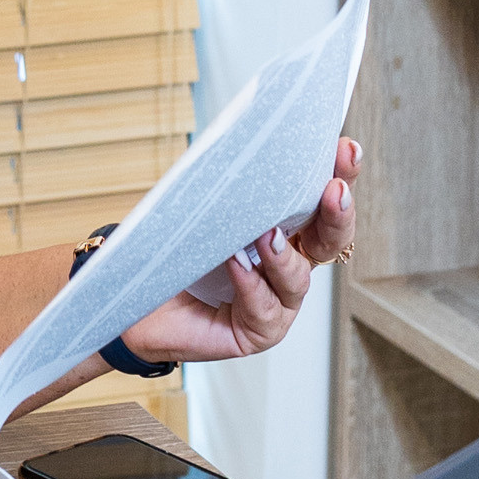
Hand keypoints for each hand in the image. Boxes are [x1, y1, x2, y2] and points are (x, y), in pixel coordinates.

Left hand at [114, 138, 361, 371]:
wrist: (133, 298)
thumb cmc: (172, 249)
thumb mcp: (203, 207)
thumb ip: (231, 187)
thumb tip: (245, 146)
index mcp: (283, 231)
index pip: (320, 202)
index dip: (340, 176)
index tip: (346, 150)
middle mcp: (287, 267)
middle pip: (330, 243)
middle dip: (338, 215)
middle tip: (334, 191)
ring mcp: (277, 303)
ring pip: (297, 280)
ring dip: (284, 256)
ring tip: (268, 235)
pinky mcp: (256, 332)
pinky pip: (264, 310)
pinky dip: (251, 285)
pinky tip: (237, 264)